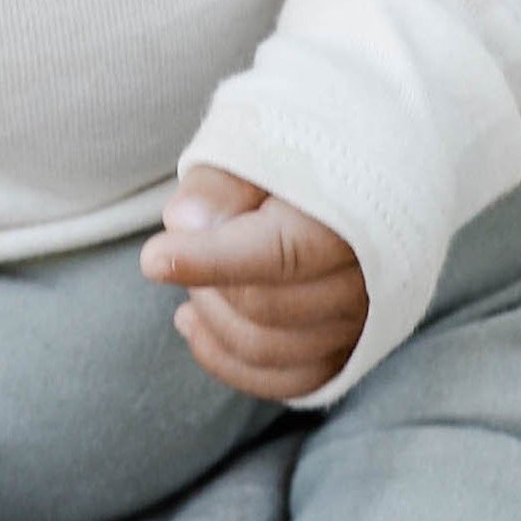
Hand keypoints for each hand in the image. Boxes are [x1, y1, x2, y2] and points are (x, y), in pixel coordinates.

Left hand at [139, 166, 367, 400]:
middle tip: (182, 242)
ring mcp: (361, 324)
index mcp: (348, 222)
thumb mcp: (258, 138)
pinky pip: (287, 383)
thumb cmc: (301, 147)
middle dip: (204, 280)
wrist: (367, 165)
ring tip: (191, 276)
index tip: (153, 258)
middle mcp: (365, 284)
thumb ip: (221, 181)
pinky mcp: (348, 350)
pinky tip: (192, 322)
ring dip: (212, 319)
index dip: (208, 261)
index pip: (275, 255)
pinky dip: (231, 361)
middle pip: (263, 309)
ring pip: (268, 351)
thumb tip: (184, 224)